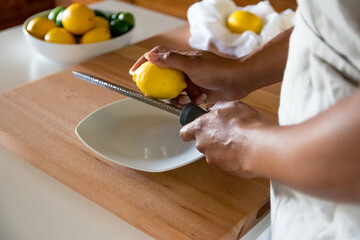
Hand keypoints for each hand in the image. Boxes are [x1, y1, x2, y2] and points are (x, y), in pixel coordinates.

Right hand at [130, 45, 254, 104]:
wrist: (239, 81)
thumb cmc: (218, 69)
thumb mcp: (192, 64)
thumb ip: (171, 60)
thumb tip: (150, 56)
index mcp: (181, 58)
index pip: (157, 56)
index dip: (143, 62)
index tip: (133, 72)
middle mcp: (184, 69)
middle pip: (163, 77)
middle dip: (159, 87)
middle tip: (155, 95)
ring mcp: (191, 81)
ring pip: (174, 91)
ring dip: (176, 97)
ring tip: (186, 99)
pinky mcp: (198, 92)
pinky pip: (185, 99)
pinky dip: (187, 102)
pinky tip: (196, 101)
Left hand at [180, 100, 265, 177]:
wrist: (257, 148)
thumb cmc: (244, 126)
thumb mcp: (232, 106)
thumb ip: (218, 107)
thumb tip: (214, 108)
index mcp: (200, 127)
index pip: (185, 132)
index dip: (190, 130)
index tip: (196, 128)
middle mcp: (202, 144)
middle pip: (202, 142)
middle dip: (212, 137)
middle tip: (227, 131)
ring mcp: (212, 158)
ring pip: (214, 152)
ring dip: (223, 147)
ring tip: (239, 140)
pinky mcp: (224, 169)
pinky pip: (225, 161)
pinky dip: (232, 157)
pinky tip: (244, 150)